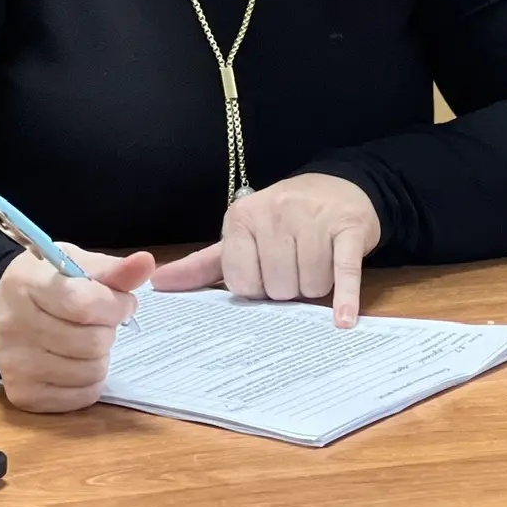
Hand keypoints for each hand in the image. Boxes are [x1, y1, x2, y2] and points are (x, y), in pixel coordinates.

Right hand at [0, 245, 153, 412]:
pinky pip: (81, 397)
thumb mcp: (77, 264)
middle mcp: (14, 327)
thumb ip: (113, 268)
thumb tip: (146, 262)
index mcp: (27, 285)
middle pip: (91, 342)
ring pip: (90, 372)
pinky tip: (77, 362)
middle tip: (101, 322)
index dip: (116, 305)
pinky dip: (90, 381)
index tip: (122, 302)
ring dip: (101, 357)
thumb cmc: (50, 282)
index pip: (85, 305)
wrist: (5, 308)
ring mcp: (15, 365)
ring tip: (87, 340)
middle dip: (108, 330)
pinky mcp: (22, 395)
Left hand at [153, 174, 380, 326]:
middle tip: (295, 268)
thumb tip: (157, 283)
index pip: (243, 284)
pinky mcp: (348, 228)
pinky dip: (344, 299)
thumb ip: (203, 264)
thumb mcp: (243, 235)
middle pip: (278, 288)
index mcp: (242, 218)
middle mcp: (276, 213)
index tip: (267, 272)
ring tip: (318, 263)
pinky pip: (344, 273)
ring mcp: (314, 219)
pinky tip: (343, 321)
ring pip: (310, 287)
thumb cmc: (285, 218)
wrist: (340, 186)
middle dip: (289, 289)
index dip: (257, 288)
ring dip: (317, 288)